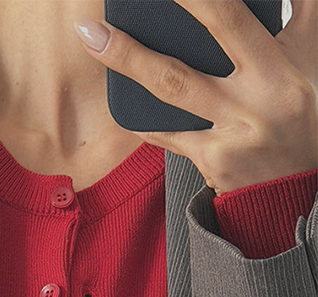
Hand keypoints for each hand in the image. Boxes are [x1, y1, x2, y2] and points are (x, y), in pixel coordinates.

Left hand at [73, 0, 317, 194]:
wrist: (299, 187)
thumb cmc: (304, 112)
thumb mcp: (311, 57)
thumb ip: (301, 15)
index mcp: (283, 67)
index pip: (235, 18)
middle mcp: (259, 98)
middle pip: (203, 42)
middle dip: (157, 20)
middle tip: (106, 11)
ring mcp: (234, 132)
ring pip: (171, 86)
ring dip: (127, 59)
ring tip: (93, 37)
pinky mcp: (214, 160)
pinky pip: (169, 133)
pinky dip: (143, 117)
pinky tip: (120, 99)